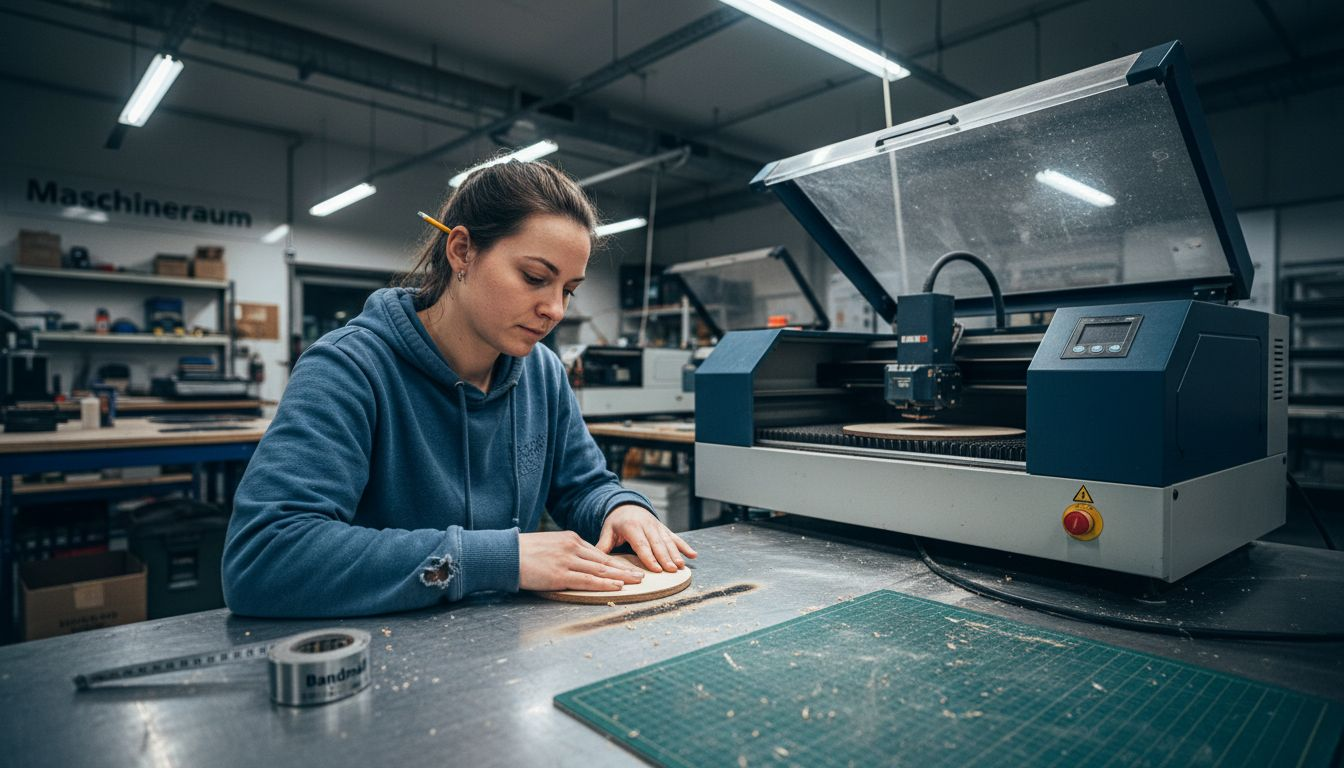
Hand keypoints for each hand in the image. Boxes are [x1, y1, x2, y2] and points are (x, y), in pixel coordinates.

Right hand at [518, 531, 645, 591]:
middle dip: (624, 569)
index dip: (615, 562)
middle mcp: (572, 547)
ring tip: (636, 581)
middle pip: (604, 560)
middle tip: (641, 574)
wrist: (505, 554)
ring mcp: (567, 561)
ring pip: (600, 570)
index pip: (598, 552)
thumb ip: (566, 552)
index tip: (628, 567)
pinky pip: (587, 581)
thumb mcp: (550, 545)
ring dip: (620, 577)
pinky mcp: (560, 575)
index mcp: (570, 539)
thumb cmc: (523, 552)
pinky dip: (604, 584)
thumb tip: (578, 562)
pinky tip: (616, 587)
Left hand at [597, 505, 697, 572]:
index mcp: (632, 527)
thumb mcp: (607, 531)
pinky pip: (676, 538)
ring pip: (668, 541)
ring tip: (681, 566)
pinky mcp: (664, 529)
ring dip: (676, 554)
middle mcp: (647, 525)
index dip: (649, 557)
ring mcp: (658, 527)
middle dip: (665, 557)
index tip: (656, 569)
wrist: (627, 505)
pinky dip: (685, 546)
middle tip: (671, 570)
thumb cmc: (616, 522)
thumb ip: (603, 545)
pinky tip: (693, 555)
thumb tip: (595, 561)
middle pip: (657, 544)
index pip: (641, 544)